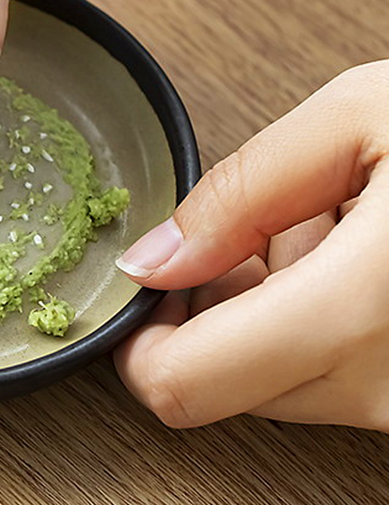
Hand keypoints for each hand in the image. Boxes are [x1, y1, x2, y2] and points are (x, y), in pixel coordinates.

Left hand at [115, 62, 388, 431]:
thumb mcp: (361, 119)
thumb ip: (241, 195)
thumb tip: (154, 260)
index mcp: (365, 310)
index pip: (184, 385)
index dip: (138, 344)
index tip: (142, 292)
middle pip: (225, 381)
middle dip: (212, 309)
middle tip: (254, 228)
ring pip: (277, 382)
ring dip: (267, 312)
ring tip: (325, 230)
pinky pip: (335, 380)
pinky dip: (316, 326)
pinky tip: (358, 258)